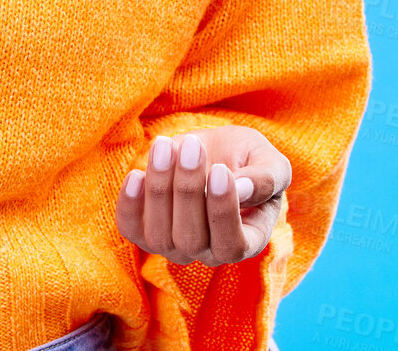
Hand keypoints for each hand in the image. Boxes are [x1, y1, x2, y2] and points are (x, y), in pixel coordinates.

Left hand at [115, 124, 290, 267]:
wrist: (212, 150)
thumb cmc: (247, 159)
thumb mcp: (269, 161)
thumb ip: (265, 178)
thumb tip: (240, 189)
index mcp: (247, 241)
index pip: (232, 244)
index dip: (223, 210)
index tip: (220, 169)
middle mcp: (209, 252)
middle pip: (191, 239)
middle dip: (188, 189)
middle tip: (192, 145)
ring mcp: (175, 245)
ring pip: (159, 235)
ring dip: (159, 188)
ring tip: (165, 146)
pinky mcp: (145, 230)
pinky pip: (131, 229)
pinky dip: (129, 205)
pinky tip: (136, 175)